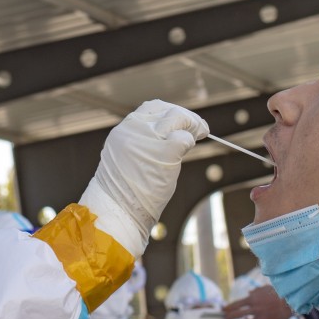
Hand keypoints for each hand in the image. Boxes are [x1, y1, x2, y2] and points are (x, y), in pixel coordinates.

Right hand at [80, 100, 207, 256]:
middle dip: (187, 117)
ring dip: (193, 125)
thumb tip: (172, 135)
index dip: (171, 112)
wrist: (117, 210)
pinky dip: (190, 141)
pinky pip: (184, 138)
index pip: (151, 108)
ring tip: (201, 132)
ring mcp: (148, 140)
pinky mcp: (163, 153)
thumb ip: (144, 144)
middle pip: (167, 110)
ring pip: (178, 119)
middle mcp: (133, 130)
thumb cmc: (125, 193)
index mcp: (123, 131)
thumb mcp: (127, 159)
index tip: (182, 121)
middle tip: (200, 127)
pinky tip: (189, 148)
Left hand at [222, 285, 293, 318]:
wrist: (290, 302)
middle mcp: (254, 308)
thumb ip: (256, 291)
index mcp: (253, 299)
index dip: (228, 307)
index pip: (237, 304)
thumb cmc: (279, 293)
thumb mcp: (266, 288)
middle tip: (226, 318)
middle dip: (230, 317)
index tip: (223, 310)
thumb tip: (249, 293)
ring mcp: (260, 317)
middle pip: (238, 314)